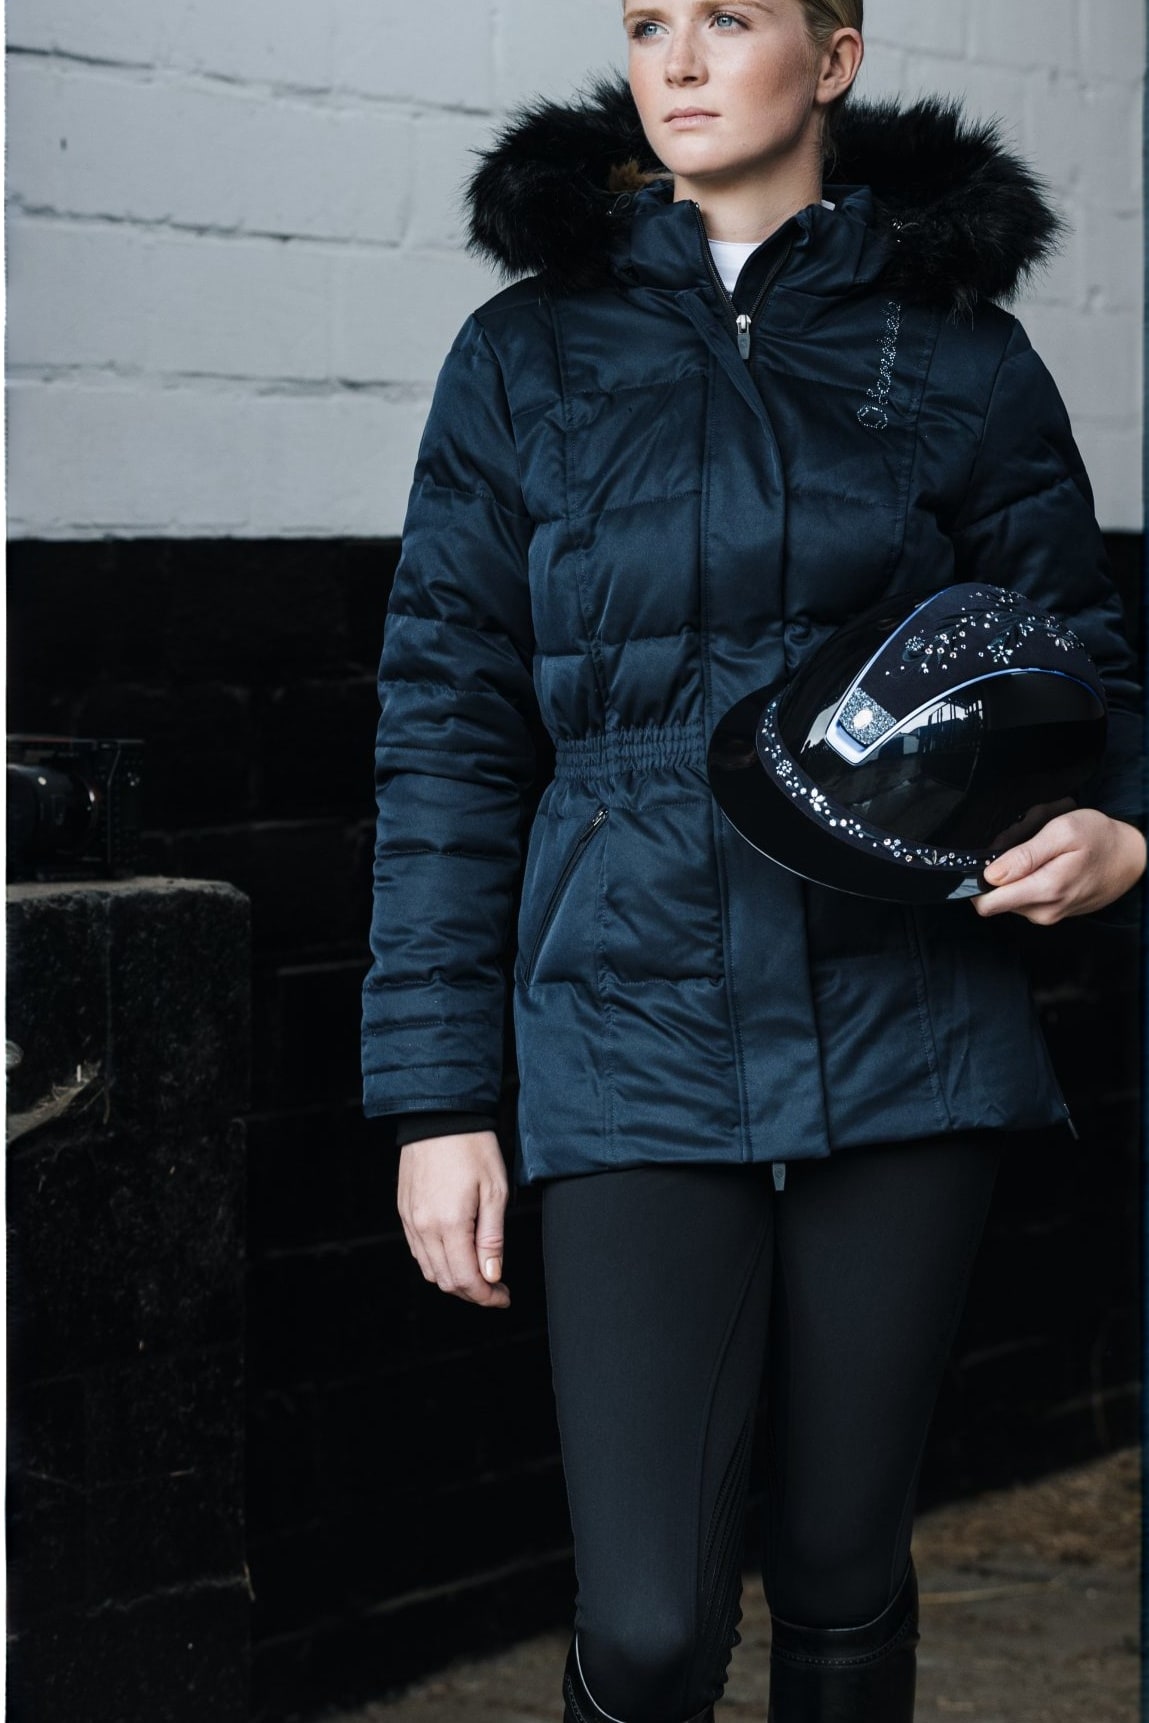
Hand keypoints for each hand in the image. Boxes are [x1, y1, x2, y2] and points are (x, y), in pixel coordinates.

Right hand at [397, 1130, 510, 1307]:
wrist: (440, 1117)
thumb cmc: (473, 1148)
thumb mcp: (495, 1191)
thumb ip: (492, 1239)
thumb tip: (491, 1276)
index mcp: (449, 1225)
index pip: (466, 1280)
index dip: (487, 1297)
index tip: (503, 1297)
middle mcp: (424, 1228)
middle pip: (446, 1281)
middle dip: (473, 1293)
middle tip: (496, 1289)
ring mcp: (410, 1221)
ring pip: (429, 1270)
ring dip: (454, 1280)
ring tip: (478, 1273)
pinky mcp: (404, 1212)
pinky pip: (418, 1251)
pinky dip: (437, 1263)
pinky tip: (457, 1254)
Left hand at [971, 809, 1146, 924]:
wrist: (1131, 857)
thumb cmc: (1101, 839)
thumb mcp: (1063, 832)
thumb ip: (1024, 855)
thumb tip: (991, 874)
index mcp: (1044, 890)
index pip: (987, 904)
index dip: (980, 880)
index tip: (990, 859)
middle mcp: (1044, 910)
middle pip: (996, 898)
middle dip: (1000, 871)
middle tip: (1021, 845)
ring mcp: (1049, 914)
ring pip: (1010, 897)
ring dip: (1016, 874)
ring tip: (1039, 853)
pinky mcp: (1053, 912)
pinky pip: (1026, 898)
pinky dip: (1029, 879)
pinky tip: (1047, 864)